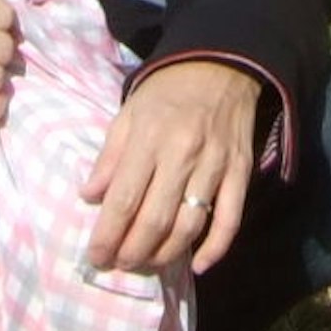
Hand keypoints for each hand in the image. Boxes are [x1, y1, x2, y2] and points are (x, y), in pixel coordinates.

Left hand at [81, 59, 263, 277]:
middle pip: (155, 218)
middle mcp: (183, 154)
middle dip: (133, 251)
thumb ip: (110, 155)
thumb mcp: (129, 112)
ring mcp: (215, 165)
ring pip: (190, 224)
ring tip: (147, 264)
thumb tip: (89, 196)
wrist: (222, 65)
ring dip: (166, 254)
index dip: (108, 234)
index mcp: (149, 138)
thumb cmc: (168, 91)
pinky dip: (216, 248)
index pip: (124, 198)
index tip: (96, 256)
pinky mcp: (241, 172)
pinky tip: (199, 266)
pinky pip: (230, 219)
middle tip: (119, 264)